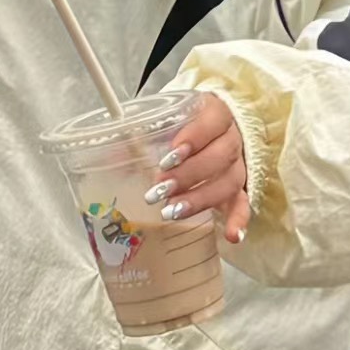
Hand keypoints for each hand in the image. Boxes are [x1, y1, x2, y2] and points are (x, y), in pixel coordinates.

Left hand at [145, 92, 250, 244]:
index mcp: (215, 113)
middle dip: (188, 175)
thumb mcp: (164, 120)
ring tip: (172, 211)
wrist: (209, 126)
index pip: (213, 122)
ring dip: (201, 198)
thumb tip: (106, 152)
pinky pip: (243, 203)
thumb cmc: (182, 123)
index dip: (193, 139)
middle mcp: (231, 138)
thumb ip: (139, 133)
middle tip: (160, 190)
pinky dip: (239, 220)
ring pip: (229, 181)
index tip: (168, 157)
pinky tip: (232, 236)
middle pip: (220, 156)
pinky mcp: (239, 187)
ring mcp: (237, 164)